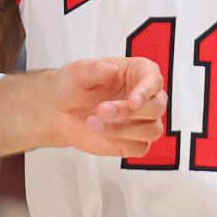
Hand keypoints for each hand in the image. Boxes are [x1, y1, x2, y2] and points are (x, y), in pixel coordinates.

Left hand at [37, 57, 166, 157]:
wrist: (59, 111)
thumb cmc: (73, 86)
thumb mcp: (78, 72)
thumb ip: (95, 69)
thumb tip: (112, 69)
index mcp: (138, 72)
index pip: (154, 79)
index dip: (147, 91)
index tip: (133, 102)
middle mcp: (145, 97)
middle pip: (157, 106)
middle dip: (130, 111)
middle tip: (101, 110)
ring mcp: (142, 121)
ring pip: (152, 130)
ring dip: (124, 129)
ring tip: (92, 123)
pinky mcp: (133, 141)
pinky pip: (139, 147)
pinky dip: (120, 142)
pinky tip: (100, 132)